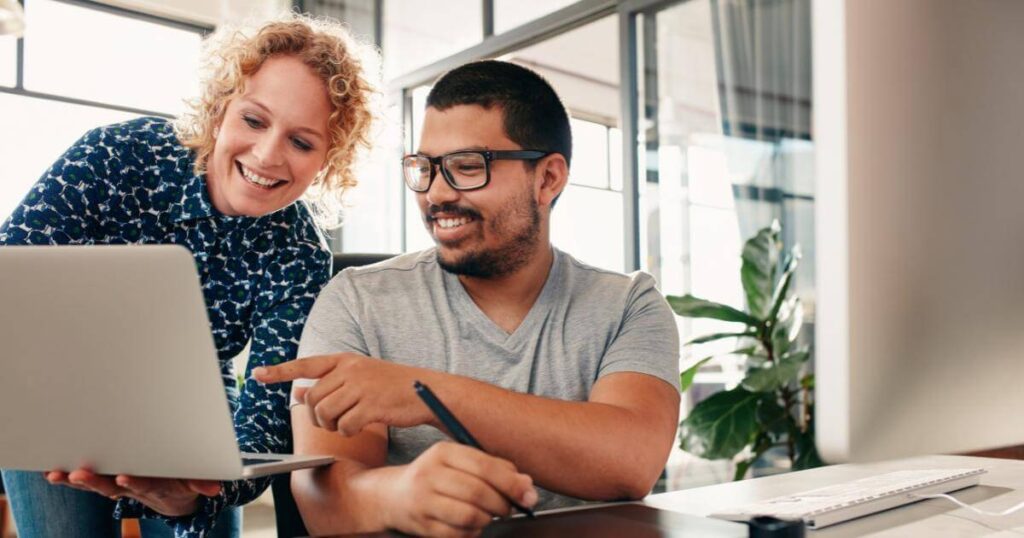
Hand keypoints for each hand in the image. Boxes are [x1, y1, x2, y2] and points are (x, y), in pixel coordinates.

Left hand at [45, 468, 220, 516]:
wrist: (171, 499)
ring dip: (76, 481)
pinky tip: (52, 472)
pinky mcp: (107, 482)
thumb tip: (215, 488)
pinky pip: (86, 482)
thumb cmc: (182, 482)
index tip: (124, 479)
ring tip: (58, 475)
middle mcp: (132, 488)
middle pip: (112, 487)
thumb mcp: (195, 482)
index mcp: (155, 485)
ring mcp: (117, 487)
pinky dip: (68, 478)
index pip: (145, 485)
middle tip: (79, 475)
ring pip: (95, 485)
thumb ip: (203, 483)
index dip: (134, 483)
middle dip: (95, 481)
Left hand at [254, 353, 433, 434]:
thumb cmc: (391, 386)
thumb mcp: (359, 377)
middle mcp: (350, 369)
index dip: (280, 371)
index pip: (306, 364)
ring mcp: (361, 386)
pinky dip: (348, 432)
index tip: (257, 374)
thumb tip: (298, 390)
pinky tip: (360, 428)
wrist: (427, 390)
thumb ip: (330, 383)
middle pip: (313, 398)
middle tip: (334, 421)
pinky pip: (345, 425)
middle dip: (317, 416)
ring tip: (348, 424)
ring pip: (325, 413)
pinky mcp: (372, 405)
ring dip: (332, 425)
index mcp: (345, 360)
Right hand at [383, 442, 537, 536]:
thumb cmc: (436, 477)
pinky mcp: (422, 526)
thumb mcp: (460, 462)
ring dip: (487, 519)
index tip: (528, 493)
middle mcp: (429, 474)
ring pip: (470, 516)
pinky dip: (473, 532)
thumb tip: (526, 484)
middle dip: (502, 504)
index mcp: (443, 452)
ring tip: (487, 514)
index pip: (484, 466)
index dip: (511, 482)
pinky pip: (459, 534)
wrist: (393, 496)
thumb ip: (495, 468)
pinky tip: (471, 524)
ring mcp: (422, 501)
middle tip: (508, 507)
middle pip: (478, 492)